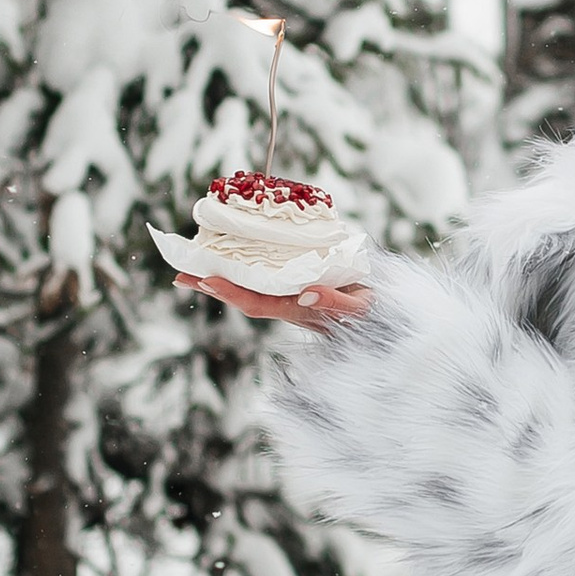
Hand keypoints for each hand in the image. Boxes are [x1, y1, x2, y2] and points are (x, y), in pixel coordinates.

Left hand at [175, 274, 372, 330]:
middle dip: (214, 285)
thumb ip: (337, 303)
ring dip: (226, 277)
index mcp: (303, 310)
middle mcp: (294, 306)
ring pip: (255, 288)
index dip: (230, 292)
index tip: (204, 279)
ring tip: (198, 262)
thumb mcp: (363, 309)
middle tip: (180, 271)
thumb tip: (305, 293)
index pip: (259, 303)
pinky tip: (237, 258)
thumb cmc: (380, 313)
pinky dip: (248, 269)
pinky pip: (269, 279)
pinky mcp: (304, 289)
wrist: (393, 317)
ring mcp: (297, 299)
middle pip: (247, 297)